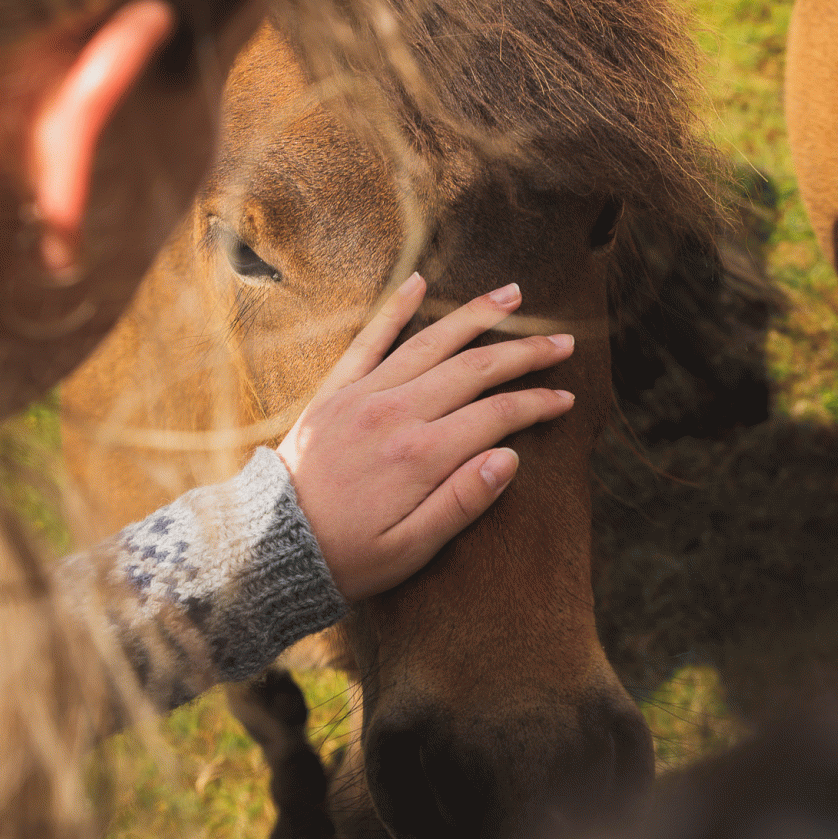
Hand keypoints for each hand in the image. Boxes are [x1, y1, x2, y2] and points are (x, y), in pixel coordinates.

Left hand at [276, 273, 574, 600]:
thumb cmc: (348, 556)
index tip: (566, 398)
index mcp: (421, 455)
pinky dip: (395, 308)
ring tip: (513, 296)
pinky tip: (419, 282)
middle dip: (523, 353)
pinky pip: (369, 339)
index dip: (537, 404)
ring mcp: (364, 395)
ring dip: (475, 317)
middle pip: (474, 370)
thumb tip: (510, 459)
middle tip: (563, 342)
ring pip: (431, 343)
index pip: (496, 415)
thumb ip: (462, 503)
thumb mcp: (411, 550)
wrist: (271, 545)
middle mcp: (395, 413)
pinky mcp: (336, 390)